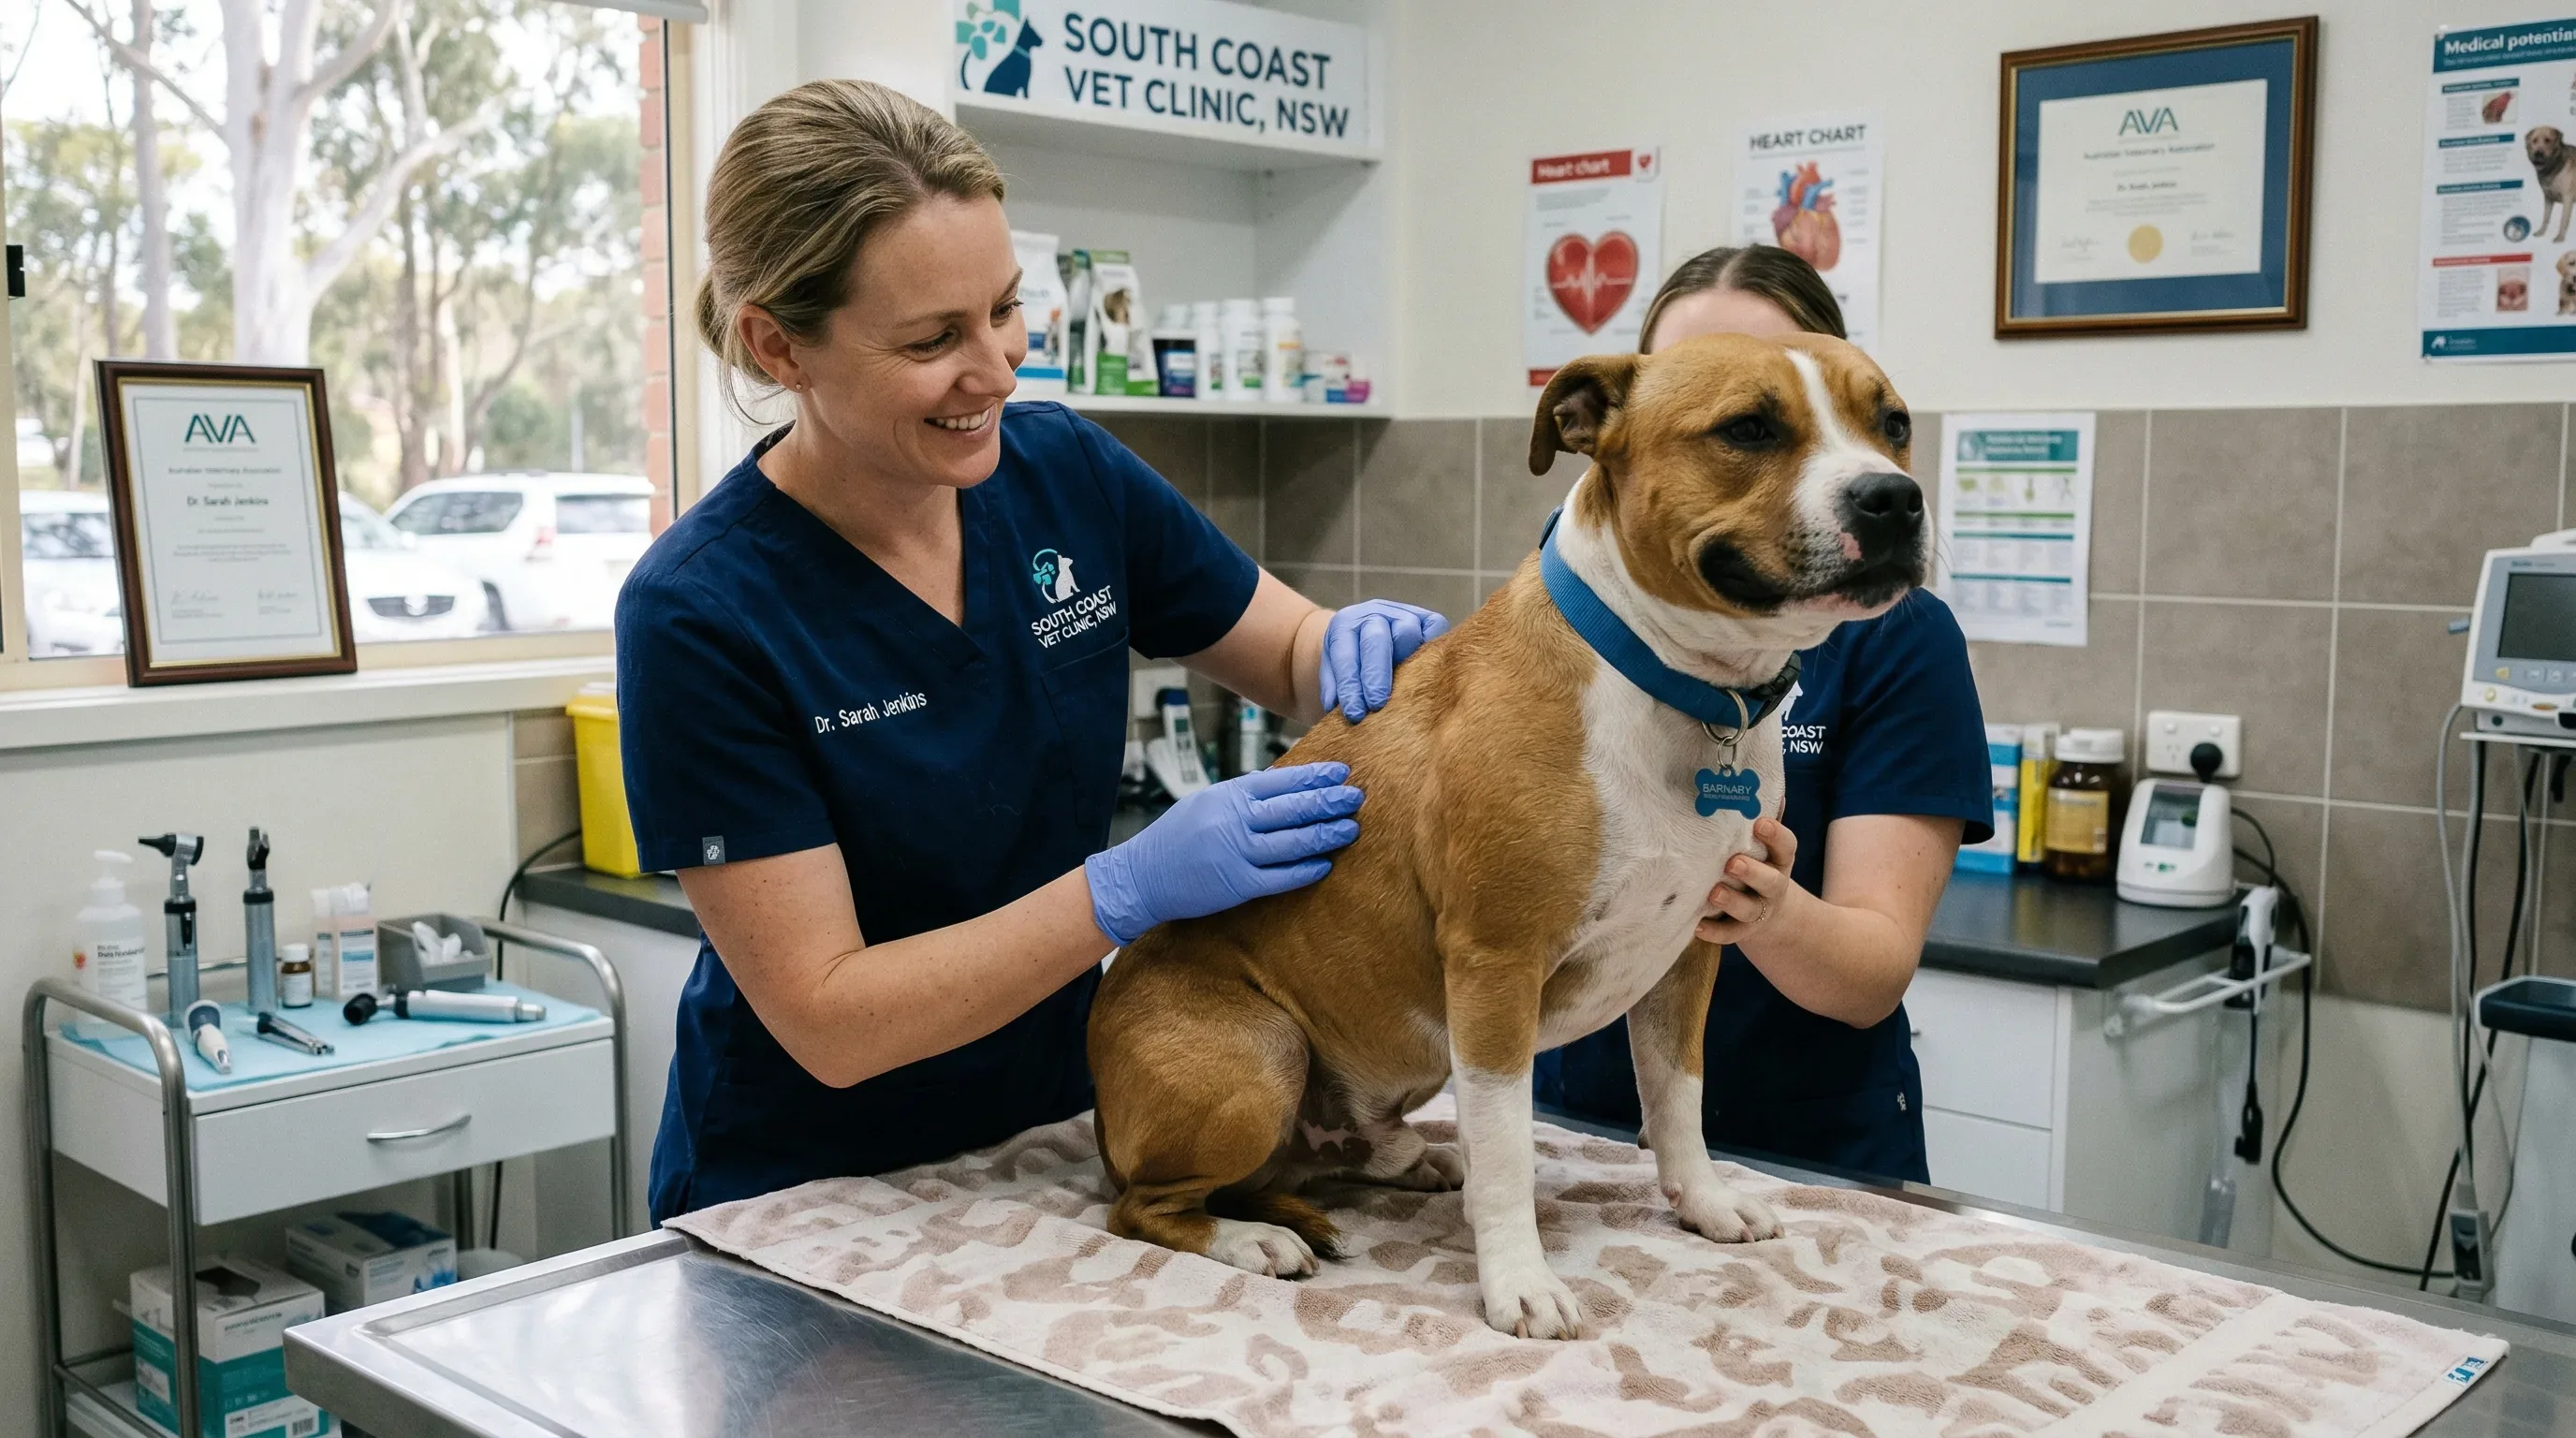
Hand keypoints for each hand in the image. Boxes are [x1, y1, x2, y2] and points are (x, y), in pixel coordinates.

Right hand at [1085, 763, 1363, 944]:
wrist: (1140, 875)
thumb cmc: (1176, 836)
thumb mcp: (1205, 802)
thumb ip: (1242, 794)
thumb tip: (1280, 782)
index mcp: (1228, 795)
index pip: (1281, 780)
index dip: (1315, 776)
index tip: (1342, 772)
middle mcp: (1234, 821)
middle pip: (1293, 808)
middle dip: (1329, 801)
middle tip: (1358, 797)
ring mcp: (1236, 854)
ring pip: (1293, 842)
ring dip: (1326, 834)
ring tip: (1351, 827)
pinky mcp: (1236, 885)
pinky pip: (1280, 877)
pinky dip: (1306, 870)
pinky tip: (1326, 863)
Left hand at [1319, 600, 1450, 722]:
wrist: (1371, 636)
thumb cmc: (1352, 661)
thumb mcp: (1334, 671)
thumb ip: (1334, 689)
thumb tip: (1335, 710)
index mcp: (1345, 625)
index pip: (1345, 654)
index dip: (1350, 684)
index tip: (1354, 713)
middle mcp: (1374, 615)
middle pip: (1376, 640)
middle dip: (1376, 676)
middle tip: (1376, 705)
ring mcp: (1403, 614)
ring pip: (1407, 632)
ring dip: (1406, 664)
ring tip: (1405, 693)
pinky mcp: (1428, 619)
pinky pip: (1436, 630)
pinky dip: (1434, 649)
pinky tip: (1429, 673)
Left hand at [1698, 817, 1803, 946]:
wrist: (1769, 913)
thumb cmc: (1758, 864)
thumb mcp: (1763, 845)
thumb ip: (1759, 817)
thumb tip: (1756, 776)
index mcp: (1779, 860)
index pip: (1786, 847)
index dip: (1776, 835)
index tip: (1759, 823)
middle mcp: (1773, 886)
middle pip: (1771, 882)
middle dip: (1752, 872)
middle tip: (1732, 863)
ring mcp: (1759, 911)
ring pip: (1750, 909)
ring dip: (1732, 902)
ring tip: (1714, 893)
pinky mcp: (1742, 930)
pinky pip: (1730, 934)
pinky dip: (1715, 932)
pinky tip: (1697, 926)